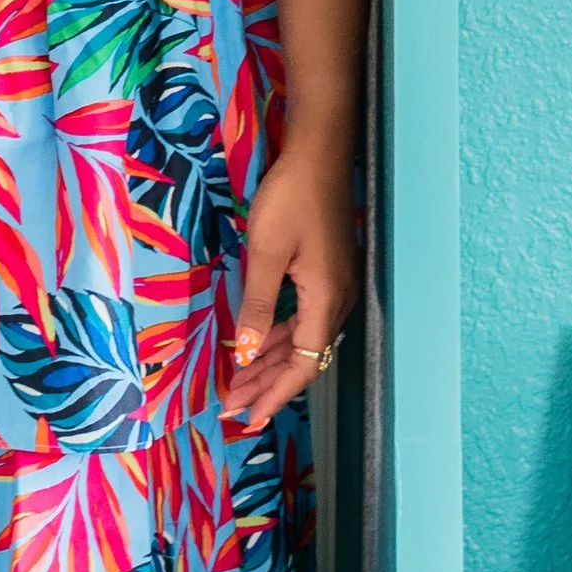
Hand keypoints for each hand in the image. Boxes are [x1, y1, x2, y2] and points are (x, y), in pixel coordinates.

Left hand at [225, 140, 355, 433]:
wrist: (318, 153)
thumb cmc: (291, 198)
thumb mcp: (266, 254)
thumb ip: (257, 307)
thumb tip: (246, 355)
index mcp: (326, 300)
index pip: (303, 365)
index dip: (275, 395)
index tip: (248, 418)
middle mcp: (338, 300)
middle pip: (304, 357)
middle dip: (267, 384)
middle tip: (233, 406)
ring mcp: (336, 286)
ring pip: (302, 339)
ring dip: (271, 362)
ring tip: (239, 382)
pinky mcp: (328, 272)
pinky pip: (304, 318)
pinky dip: (279, 336)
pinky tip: (257, 342)